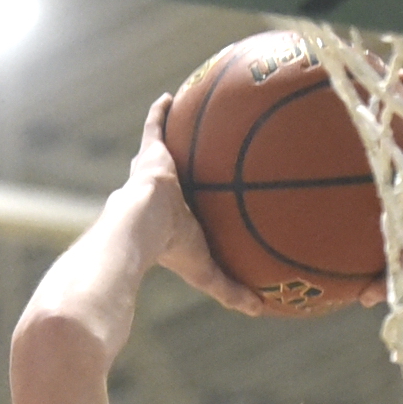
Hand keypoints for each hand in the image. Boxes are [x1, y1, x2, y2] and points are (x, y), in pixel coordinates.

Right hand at [125, 95, 267, 316]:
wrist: (141, 232)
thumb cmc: (170, 252)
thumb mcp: (206, 271)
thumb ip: (231, 289)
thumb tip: (260, 310)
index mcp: (168, 217)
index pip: (179, 207)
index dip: (185, 201)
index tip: (195, 195)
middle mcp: (158, 191)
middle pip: (170, 173)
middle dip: (177, 163)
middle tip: (194, 152)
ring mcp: (153, 170)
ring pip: (165, 146)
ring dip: (172, 131)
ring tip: (188, 113)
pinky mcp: (151, 153)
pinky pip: (156, 125)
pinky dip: (162, 111)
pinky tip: (172, 94)